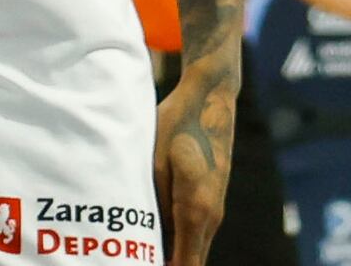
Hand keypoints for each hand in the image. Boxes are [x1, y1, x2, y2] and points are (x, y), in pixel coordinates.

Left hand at [153, 74, 231, 265]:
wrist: (209, 100)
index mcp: (195, 211)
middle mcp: (210, 217)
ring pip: (194, 248)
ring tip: (141, 254)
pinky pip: (195, 232)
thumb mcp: (154, 166)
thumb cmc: (176, 128)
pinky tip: (154, 236)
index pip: (186, 265)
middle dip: (165, 265)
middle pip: (191, 262)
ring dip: (172, 255)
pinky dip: (179, 242)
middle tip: (135, 261)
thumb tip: (145, 237)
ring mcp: (214, 209)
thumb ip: (153, 205)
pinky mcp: (212, 200)